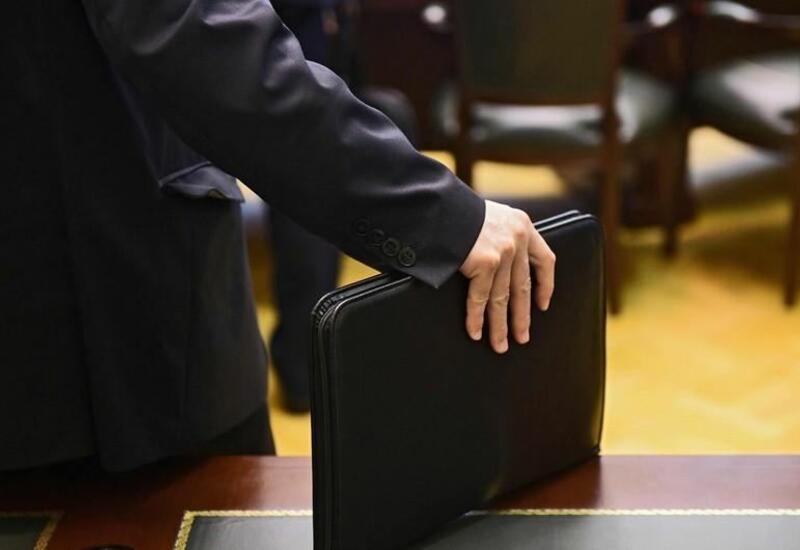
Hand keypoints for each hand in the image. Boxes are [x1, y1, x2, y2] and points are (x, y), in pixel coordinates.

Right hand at [459, 200, 555, 353]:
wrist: (438, 205)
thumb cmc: (455, 212)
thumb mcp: (488, 216)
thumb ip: (500, 235)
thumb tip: (499, 266)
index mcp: (522, 225)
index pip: (545, 260)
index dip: (545, 285)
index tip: (543, 304)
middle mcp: (517, 238)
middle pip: (523, 286)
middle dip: (521, 316)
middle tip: (522, 336)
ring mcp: (503, 251)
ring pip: (503, 298)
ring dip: (500, 325)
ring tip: (499, 344)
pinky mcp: (486, 262)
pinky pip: (481, 298)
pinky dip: (477, 318)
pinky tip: (476, 332)